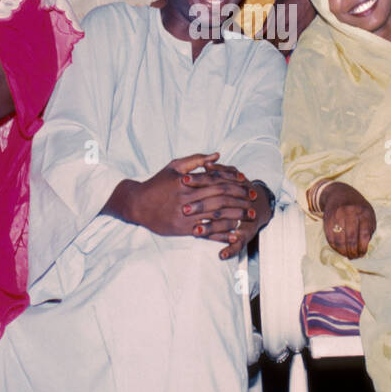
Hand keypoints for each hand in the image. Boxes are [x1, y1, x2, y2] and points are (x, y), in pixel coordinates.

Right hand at [113, 153, 260, 257]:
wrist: (136, 204)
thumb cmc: (157, 183)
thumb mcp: (174, 166)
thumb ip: (196, 160)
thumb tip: (217, 155)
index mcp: (187, 182)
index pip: (216, 181)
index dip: (233, 182)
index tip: (247, 183)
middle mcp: (187, 198)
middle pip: (219, 198)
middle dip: (239, 199)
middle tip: (254, 200)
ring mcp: (185, 215)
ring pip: (215, 215)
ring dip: (235, 216)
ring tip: (249, 216)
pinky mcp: (182, 229)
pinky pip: (206, 232)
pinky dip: (221, 234)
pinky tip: (234, 235)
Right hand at [321, 182, 375, 258]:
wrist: (340, 193)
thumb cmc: (358, 207)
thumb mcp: (368, 214)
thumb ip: (369, 229)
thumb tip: (364, 247)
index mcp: (364, 212)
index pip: (364, 235)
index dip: (363, 248)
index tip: (362, 254)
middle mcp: (350, 213)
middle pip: (351, 239)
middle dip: (353, 252)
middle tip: (354, 257)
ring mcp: (337, 216)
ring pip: (339, 240)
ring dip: (343, 252)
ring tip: (347, 255)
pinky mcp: (327, 219)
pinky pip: (330, 237)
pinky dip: (334, 247)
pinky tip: (339, 249)